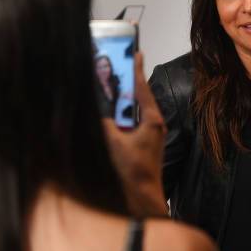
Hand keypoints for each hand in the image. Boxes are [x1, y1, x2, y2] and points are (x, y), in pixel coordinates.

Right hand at [103, 52, 167, 216]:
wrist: (143, 198)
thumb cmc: (133, 173)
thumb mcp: (113, 143)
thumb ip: (104, 123)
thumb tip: (96, 110)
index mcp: (151, 120)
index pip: (142, 87)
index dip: (137, 68)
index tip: (135, 51)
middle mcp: (153, 124)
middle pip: (136, 97)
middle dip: (124, 83)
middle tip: (113, 67)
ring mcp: (149, 134)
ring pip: (131, 111)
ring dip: (119, 102)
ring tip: (105, 89)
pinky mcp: (142, 143)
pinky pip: (129, 124)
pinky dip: (119, 117)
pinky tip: (107, 116)